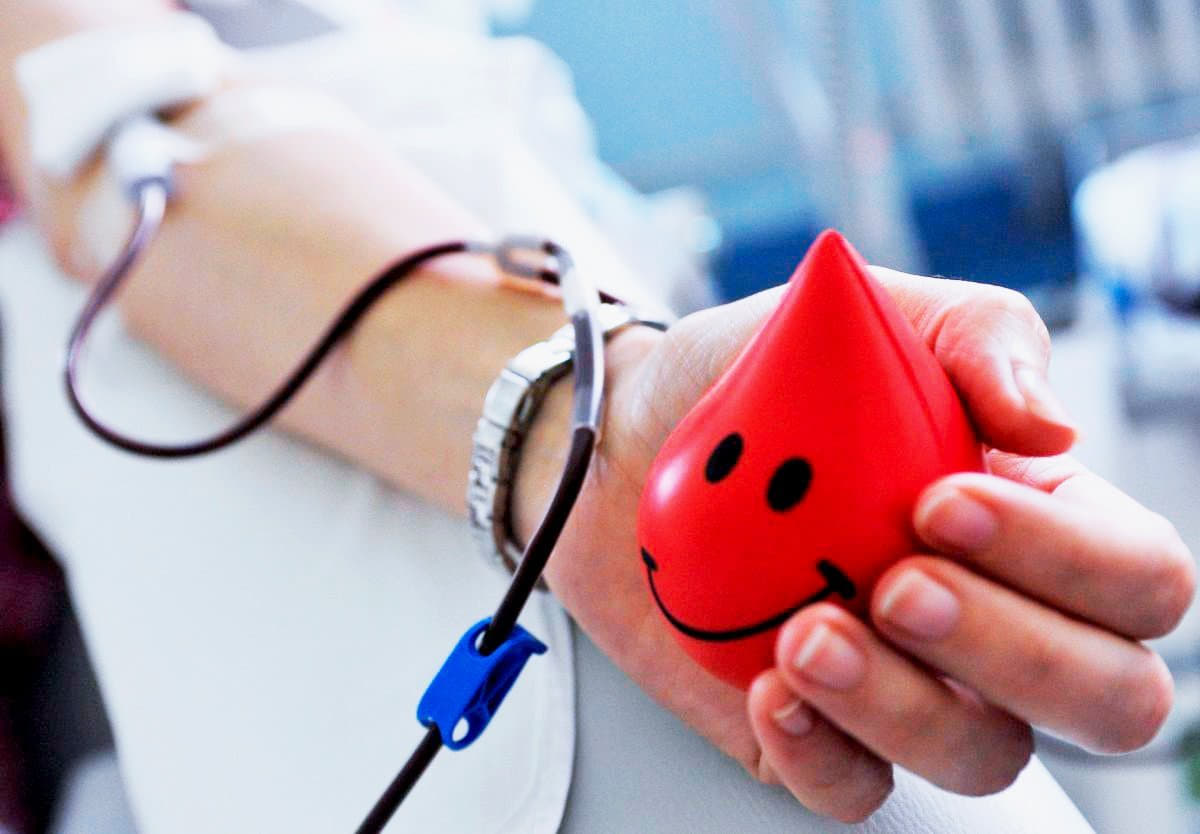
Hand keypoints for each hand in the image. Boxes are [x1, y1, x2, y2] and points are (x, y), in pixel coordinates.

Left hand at [519, 269, 1194, 822]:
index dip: (1067, 560)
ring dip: (898, 704)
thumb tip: (1050, 424)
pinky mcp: (822, 731)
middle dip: (1011, 650)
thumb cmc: (754, 381)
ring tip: (804, 634)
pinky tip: (768, 691)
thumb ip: (977, 340)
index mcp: (1031, 515)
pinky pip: (860, 791)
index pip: (1138, 576)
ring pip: (981, 755)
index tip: (940, 501)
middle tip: (894, 584)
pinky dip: (820, 754)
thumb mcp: (868, 319)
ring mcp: (909, 681)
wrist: (625, 440)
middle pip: (1105, 696)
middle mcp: (989, 612)